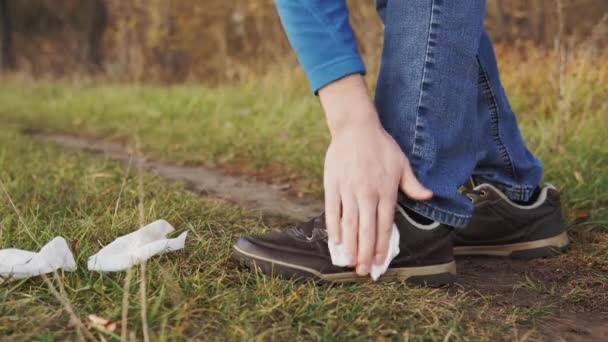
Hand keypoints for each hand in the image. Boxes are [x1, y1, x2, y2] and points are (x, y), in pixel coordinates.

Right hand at [319, 75, 431, 275]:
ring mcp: (348, 191)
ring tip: (350, 263)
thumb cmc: (381, 146)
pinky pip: (332, 211)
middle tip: (364, 271)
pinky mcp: (333, 186)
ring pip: (349, 224)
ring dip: (350, 246)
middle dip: (366, 253)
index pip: (384, 226)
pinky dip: (334, 228)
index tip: (381, 262)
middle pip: (366, 230)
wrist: (355, 128)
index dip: (383, 246)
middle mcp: (366, 194)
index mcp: (385, 191)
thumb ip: (413, 184)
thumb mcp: (402, 163)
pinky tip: (336, 241)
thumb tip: (428, 195)